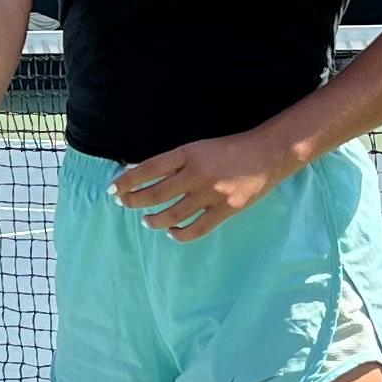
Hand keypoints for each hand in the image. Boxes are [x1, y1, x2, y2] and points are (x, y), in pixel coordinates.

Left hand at [111, 133, 294, 240]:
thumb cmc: (230, 148)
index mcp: (189, 153)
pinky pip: (196, 229)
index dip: (127, 181)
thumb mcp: (199, 147)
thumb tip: (138, 172)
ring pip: (172, 214)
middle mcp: (197, 174)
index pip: (148, 169)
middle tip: (124, 204)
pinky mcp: (227, 210)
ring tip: (146, 221)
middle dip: (134, 201)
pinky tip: (171, 233)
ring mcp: (212, 193)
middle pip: (156, 194)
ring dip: (153, 220)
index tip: (112, 189)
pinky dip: (179, 234)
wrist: (269, 153)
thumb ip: (173, 162)